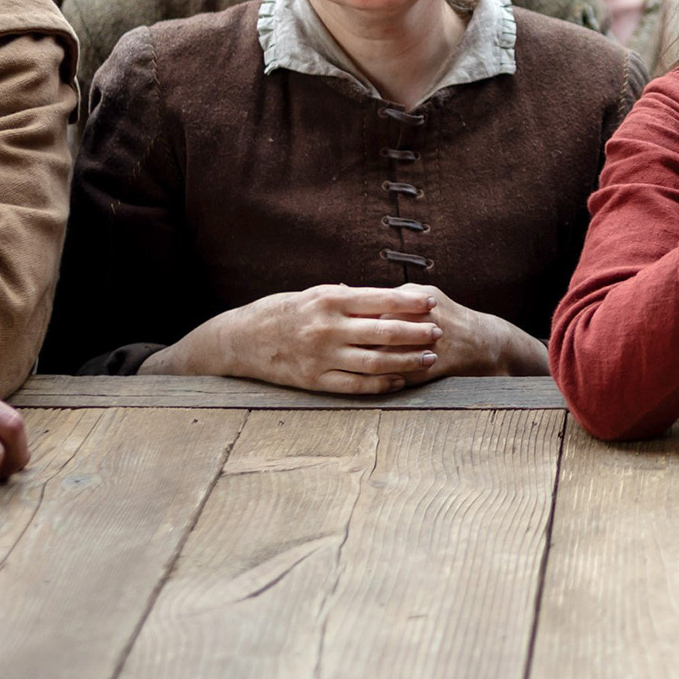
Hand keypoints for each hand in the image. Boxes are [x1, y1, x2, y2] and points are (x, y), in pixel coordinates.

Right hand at [151, 284, 537, 392]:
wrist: (239, 342)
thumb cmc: (279, 312)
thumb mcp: (310, 294)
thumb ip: (344, 295)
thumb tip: (377, 293)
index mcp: (328, 301)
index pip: (379, 300)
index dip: (409, 304)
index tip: (431, 304)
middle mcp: (327, 329)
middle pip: (383, 332)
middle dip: (415, 332)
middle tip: (439, 332)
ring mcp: (322, 357)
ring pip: (375, 361)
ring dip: (406, 360)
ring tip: (429, 358)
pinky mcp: (316, 382)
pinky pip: (356, 385)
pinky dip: (382, 383)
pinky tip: (401, 380)